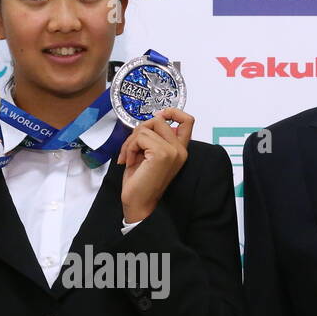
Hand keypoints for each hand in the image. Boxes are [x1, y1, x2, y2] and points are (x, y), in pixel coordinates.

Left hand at [117, 107, 193, 222]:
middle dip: (139, 130)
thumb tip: (150, 121)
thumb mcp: (148, 154)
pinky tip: (129, 162)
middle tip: (130, 149)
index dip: (172, 112)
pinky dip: (130, 147)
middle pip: (159, 120)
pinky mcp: (162, 153)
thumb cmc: (140, 182)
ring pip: (147, 127)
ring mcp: (173, 151)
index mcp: (180, 150)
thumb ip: (153, 138)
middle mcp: (180, 150)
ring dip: (131, 141)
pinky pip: (140, 137)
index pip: (187, 120)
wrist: (138, 204)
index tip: (157, 117)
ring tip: (129, 157)